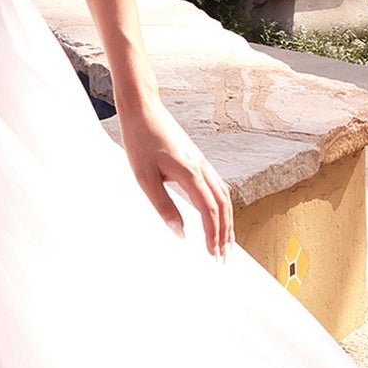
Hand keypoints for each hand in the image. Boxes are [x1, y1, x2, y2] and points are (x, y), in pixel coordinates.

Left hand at [114, 96, 233, 258]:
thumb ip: (164, 206)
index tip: (213, 255)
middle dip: (225, 233)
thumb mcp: (145, 178)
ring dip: (227, 221)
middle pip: (223, 206)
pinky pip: (217, 186)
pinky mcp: (197, 159)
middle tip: (223, 257)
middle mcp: (202, 168)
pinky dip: (222, 205)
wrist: (143, 110)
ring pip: (224, 196)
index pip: (210, 210)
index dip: (213, 235)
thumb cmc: (140, 141)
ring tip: (225, 242)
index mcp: (190, 173)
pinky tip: (218, 214)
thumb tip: (180, 233)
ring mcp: (202, 162)